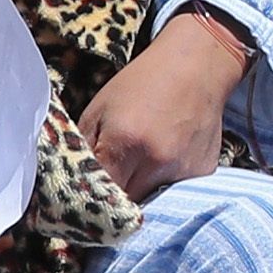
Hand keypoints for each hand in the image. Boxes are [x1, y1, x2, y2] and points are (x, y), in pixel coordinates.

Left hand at [79, 5, 252, 199]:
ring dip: (138, 195)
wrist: (198, 66)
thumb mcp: (99, 109)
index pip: (99, 195)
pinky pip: (174, 193)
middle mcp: (157, 162)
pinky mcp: (203, 174)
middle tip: (106, 189)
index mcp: (125, 142)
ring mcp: (184, 171)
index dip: (88, 201)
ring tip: (136, 172)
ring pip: (151, 204)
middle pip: (126, 207)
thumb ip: (84, 149)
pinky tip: (163, 162)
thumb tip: (70, 184)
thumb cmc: (142, 83)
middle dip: (113, 202)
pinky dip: (163, 186)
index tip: (81, 203)